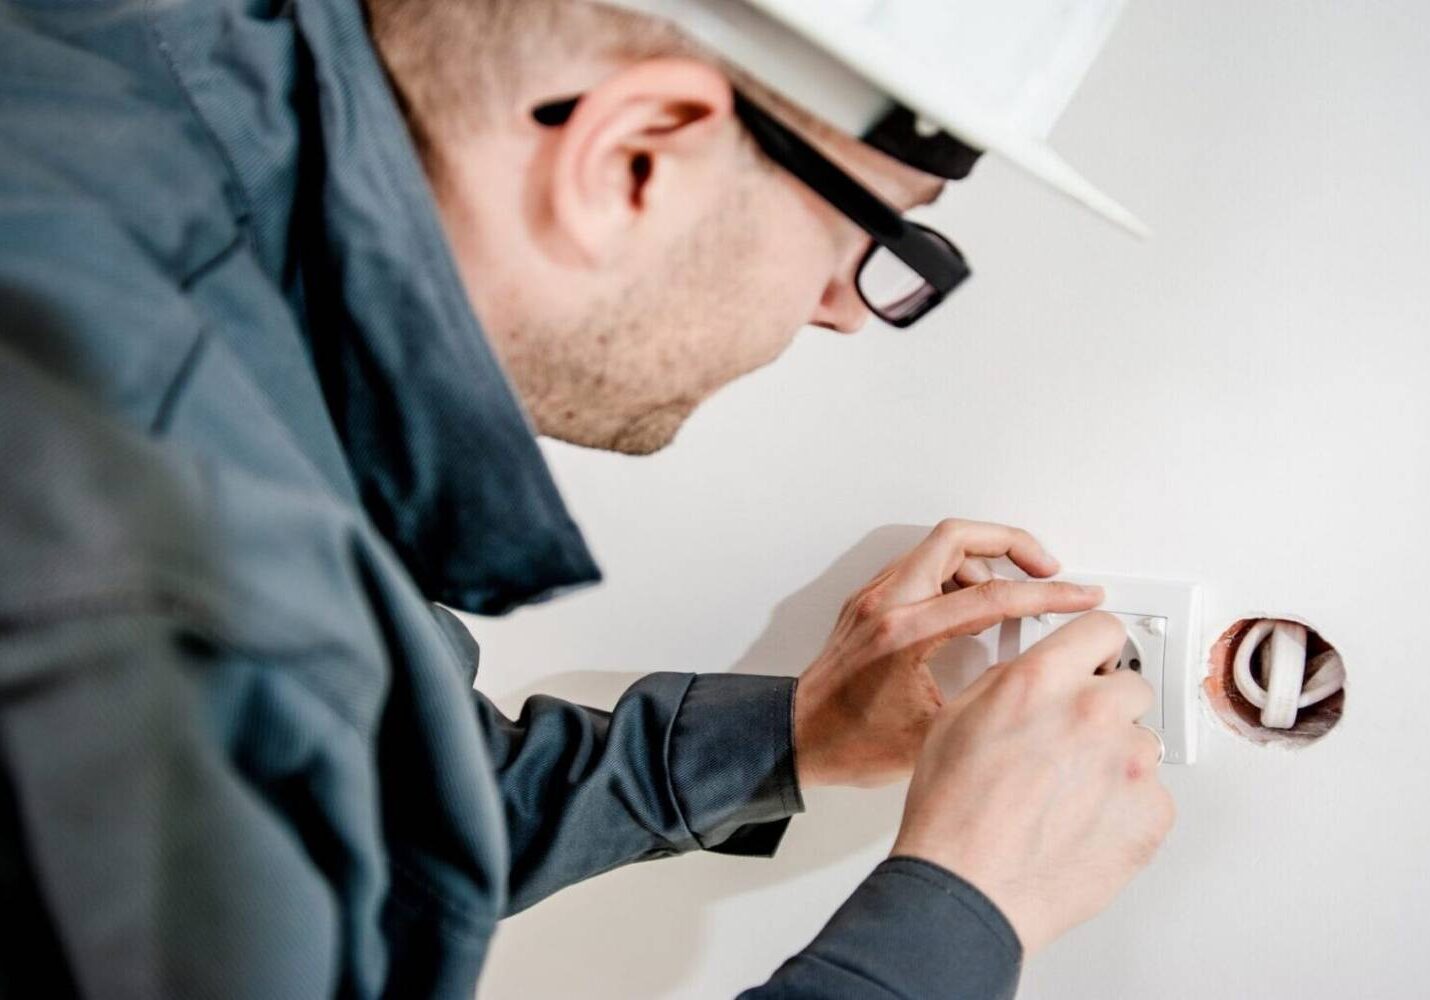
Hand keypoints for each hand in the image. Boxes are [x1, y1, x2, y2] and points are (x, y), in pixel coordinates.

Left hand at [792, 519, 1103, 787]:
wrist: (797, 740)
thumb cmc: (850, 744)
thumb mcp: (933, 735)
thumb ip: (985, 700)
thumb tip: (1031, 685)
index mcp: (904, 634)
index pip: (991, 595)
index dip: (1047, 595)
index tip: (1079, 595)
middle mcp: (886, 604)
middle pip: (957, 537)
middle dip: (1012, 543)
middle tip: (1046, 567)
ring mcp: (873, 599)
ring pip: (937, 548)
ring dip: (982, 560)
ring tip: (1011, 593)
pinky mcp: (868, 604)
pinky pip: (919, 567)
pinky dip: (954, 575)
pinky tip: (971, 606)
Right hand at [891, 612, 1175, 954]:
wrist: (970, 888)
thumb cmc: (952, 814)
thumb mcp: (956, 719)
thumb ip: (1008, 683)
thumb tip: (1037, 675)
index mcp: (1042, 680)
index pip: (1103, 629)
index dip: (1096, 647)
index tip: (1097, 659)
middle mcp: (1093, 712)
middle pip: (1131, 685)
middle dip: (1105, 706)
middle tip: (1072, 741)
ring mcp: (1131, 764)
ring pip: (1142, 742)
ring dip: (1116, 759)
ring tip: (1069, 794)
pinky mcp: (1154, 813)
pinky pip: (1153, 794)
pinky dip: (1127, 806)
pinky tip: (1084, 822)